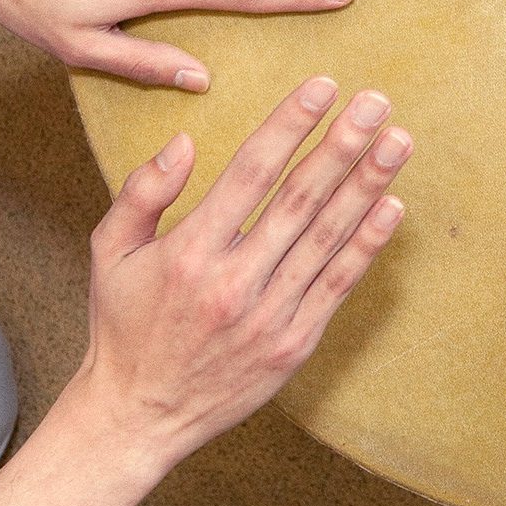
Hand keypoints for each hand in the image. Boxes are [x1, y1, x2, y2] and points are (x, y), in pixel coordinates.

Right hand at [79, 76, 410, 470]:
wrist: (138, 417)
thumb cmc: (124, 326)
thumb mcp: (108, 252)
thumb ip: (143, 192)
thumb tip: (184, 140)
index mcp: (189, 251)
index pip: (250, 172)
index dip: (290, 125)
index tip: (323, 88)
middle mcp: (233, 281)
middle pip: (300, 198)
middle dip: (343, 144)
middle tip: (377, 101)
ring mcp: (269, 315)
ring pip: (328, 237)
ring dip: (368, 185)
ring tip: (398, 141)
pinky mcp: (294, 344)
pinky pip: (338, 285)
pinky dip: (368, 245)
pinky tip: (392, 207)